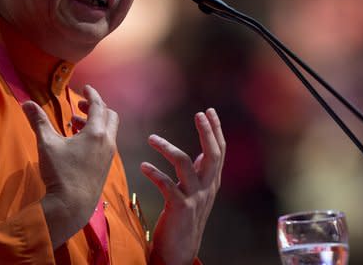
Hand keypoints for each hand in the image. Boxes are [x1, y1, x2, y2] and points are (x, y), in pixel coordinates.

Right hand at [21, 85, 118, 248]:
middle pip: (109, 116)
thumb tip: (26, 103)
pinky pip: (105, 143)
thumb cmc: (60, 173)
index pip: (98, 105)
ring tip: (73, 124)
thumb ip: (38, 121)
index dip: (91, 94)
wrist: (72, 206)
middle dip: (96, 107)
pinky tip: (78, 143)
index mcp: (96, 132)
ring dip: (94, 123)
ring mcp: (109, 156)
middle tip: (80, 106)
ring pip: (108, 131)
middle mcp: (107, 142)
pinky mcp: (106, 167)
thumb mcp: (47, 144)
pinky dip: (96, 136)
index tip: (85, 88)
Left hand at [141, 108, 224, 264]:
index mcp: (211, 182)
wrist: (180, 251)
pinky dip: (154, 173)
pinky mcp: (180, 208)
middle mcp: (207, 188)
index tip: (209, 111)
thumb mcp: (197, 194)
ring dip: (167, 148)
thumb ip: (202, 174)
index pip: (219, 151)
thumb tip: (203, 154)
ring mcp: (194, 198)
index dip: (216, 130)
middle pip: (213, 154)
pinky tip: (143, 166)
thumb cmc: (184, 220)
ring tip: (151, 138)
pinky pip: (167, 185)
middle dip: (207, 132)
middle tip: (200, 114)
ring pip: (186, 164)